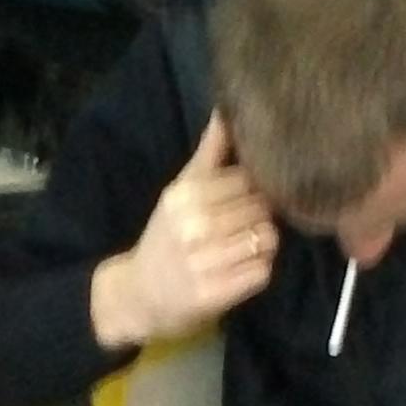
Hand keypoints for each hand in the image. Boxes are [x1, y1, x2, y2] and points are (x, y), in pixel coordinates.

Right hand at [92, 113, 278, 348]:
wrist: (137, 295)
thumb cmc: (165, 238)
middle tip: (244, 228)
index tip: (244, 201)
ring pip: (267, 239)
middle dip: (261, 217)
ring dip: (264, 244)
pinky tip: (240, 269)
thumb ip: (209, 153)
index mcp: (184, 196)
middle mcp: (193, 227)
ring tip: (243, 247)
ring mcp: (204, 262)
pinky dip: (259, 270)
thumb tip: (227, 110)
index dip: (255, 189)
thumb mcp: (179, 191)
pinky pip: (262, 271)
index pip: (248, 180)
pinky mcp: (215, 294)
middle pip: (261, 209)